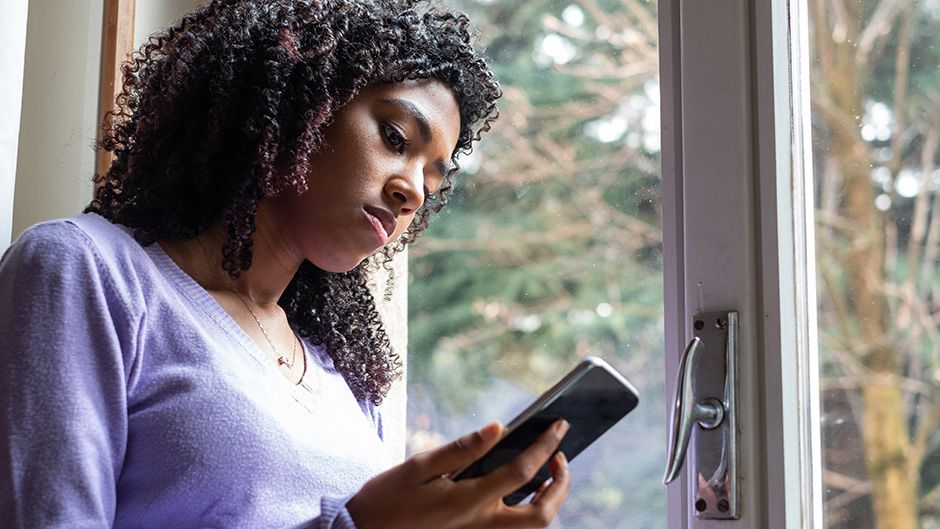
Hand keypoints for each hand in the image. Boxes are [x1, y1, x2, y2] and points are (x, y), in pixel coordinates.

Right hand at [347, 419, 570, 528]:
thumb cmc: (387, 499)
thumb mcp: (418, 466)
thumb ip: (462, 449)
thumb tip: (499, 428)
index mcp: (469, 501)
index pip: (522, 472)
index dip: (545, 446)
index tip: (559, 425)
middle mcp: (481, 525)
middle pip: (541, 515)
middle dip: (561, 485)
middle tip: (560, 456)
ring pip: (531, 528)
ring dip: (548, 501)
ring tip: (547, 472)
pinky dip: (528, 511)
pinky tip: (523, 489)